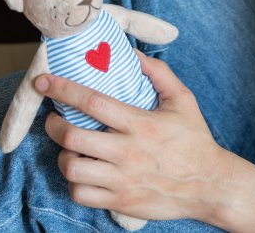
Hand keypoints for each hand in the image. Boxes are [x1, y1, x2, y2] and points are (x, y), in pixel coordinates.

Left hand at [37, 52, 234, 222]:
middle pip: (73, 137)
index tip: (44, 81)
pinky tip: (84, 172)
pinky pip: (81, 194)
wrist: (211, 185)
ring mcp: (122, 180)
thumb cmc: (195, 140)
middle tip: (55, 120)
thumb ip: (158, 73)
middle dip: (54, 126)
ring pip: (72, 168)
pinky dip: (75, 182)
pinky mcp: (120, 202)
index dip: (63, 89)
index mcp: (141, 124)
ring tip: (70, 148)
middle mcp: (128, 152)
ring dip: (64, 155)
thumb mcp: (183, 100)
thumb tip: (133, 53)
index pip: (93, 102)